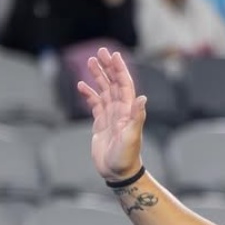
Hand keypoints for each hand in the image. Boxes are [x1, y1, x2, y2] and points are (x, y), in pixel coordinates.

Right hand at [77, 48, 145, 182]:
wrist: (118, 173)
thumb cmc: (126, 157)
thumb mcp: (131, 136)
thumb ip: (136, 117)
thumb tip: (142, 98)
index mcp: (128, 111)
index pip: (124, 85)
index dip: (119, 69)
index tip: (113, 55)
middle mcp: (120, 111)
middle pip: (114, 84)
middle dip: (108, 68)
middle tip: (100, 52)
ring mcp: (110, 116)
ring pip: (104, 91)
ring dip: (98, 77)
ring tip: (91, 62)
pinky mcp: (101, 124)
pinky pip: (95, 104)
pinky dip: (89, 94)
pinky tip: (81, 85)